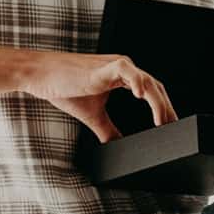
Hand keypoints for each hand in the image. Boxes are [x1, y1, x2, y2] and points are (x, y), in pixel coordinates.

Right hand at [19, 52, 177, 142]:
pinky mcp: (103, 66)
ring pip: (146, 80)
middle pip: (155, 86)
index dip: (162, 108)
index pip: (151, 91)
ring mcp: (114, 65)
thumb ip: (108, 130)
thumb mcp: (92, 115)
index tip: (171, 126)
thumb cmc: (62, 88)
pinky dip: (138, 82)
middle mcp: (122, 68)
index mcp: (121, 77)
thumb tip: (119, 148)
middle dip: (166, 108)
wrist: (40, 75)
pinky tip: (142, 96)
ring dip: (157, 101)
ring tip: (163, 121)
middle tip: (173, 128)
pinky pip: (127, 70)